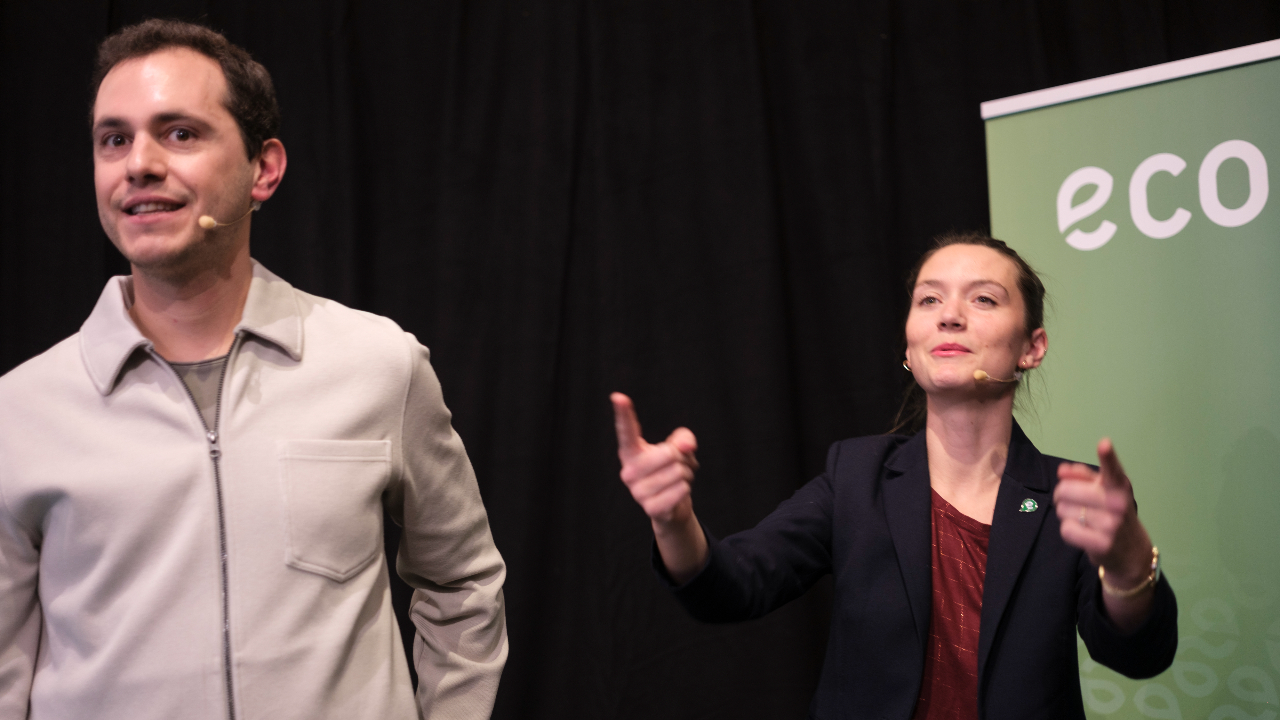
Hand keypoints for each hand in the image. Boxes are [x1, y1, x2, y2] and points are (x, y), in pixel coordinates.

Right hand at [612, 392, 698, 525]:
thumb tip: (686, 447)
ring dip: (686, 474)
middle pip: (670, 453)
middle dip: (682, 457)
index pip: (627, 431)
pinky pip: (681, 490)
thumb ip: (683, 438)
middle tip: (677, 465)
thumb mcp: (679, 447)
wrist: (671, 506)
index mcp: (631, 452)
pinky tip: (677, 493)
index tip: (618, 397)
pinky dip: (686, 489)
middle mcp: (628, 472)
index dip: (624, 414)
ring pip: (679, 471)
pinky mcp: (651, 509)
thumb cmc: (670, 470)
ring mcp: (637, 492)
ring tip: (677, 480)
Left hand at [1054, 439, 1153, 586]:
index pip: (1112, 469)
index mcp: (1118, 485)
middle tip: (1074, 502)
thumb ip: (1082, 476)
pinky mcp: (1102, 543)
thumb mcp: (1103, 490)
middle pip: (1065, 490)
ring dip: (1066, 514)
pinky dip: (1069, 530)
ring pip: (1063, 510)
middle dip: (1062, 495)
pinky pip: (1066, 530)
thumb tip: (1062, 470)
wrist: (1131, 550)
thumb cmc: (1112, 513)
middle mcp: (1118, 503)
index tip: (1104, 444)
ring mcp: (1111, 524)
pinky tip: (1083, 532)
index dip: (1107, 456)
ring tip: (1083, 519)